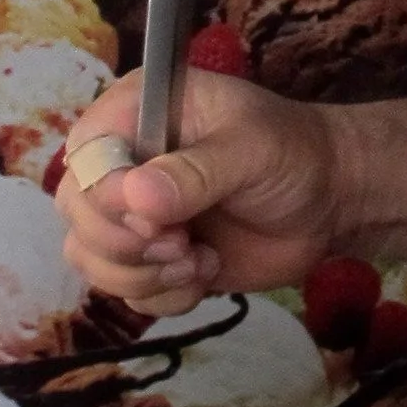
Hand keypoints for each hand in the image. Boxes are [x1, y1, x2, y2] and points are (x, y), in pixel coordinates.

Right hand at [62, 67, 344, 316]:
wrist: (330, 202)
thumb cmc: (293, 154)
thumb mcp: (253, 149)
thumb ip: (197, 173)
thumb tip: (138, 197)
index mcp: (137, 111)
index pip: (84, 156)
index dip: (106, 197)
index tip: (155, 222)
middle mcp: (124, 161)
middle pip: (77, 213)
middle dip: (125, 244)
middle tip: (182, 245)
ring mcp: (133, 213)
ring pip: (89, 258)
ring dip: (142, 275)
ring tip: (198, 262)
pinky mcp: (149, 258)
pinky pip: (122, 290)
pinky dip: (160, 295)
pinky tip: (203, 276)